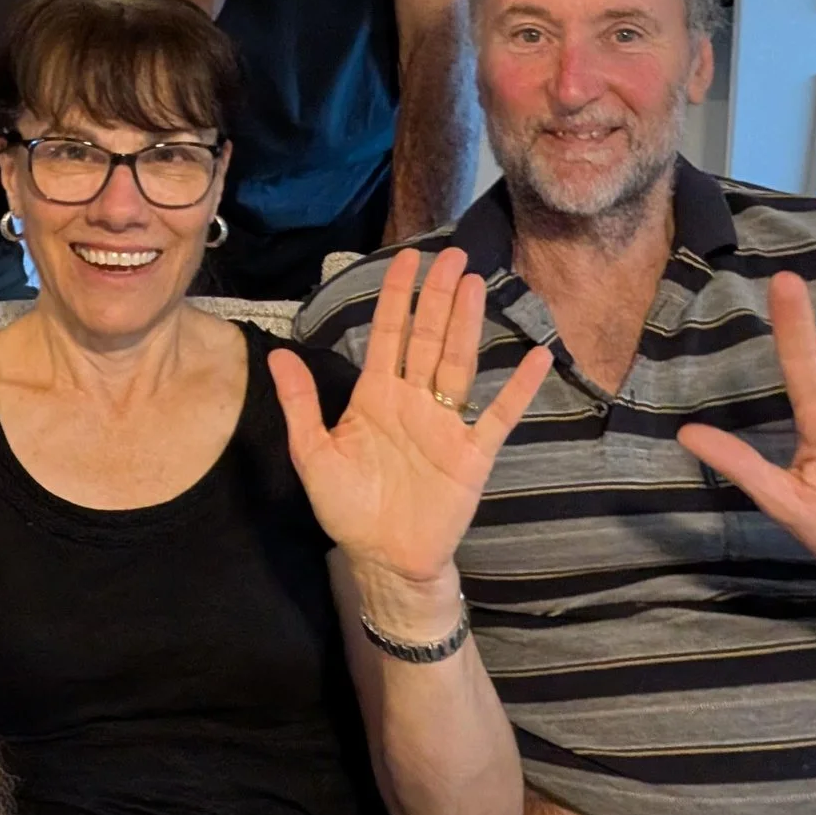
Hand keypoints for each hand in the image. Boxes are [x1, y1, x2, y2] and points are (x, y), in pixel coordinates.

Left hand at [272, 247, 552, 590]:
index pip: (388, 334)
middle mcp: (414, 401)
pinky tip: (536, 357)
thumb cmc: (347, 507)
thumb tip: (279, 353)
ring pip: (458, 363)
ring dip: (467, 325)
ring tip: (475, 284)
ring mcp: (447, 425)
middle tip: (451, 255)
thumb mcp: (314, 453)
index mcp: (376, 396)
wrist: (383, 559)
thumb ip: (301, 403)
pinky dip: (517, 387)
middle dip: (437, 297)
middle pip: (427, 338)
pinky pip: (499, 415)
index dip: (397, 297)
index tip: (407, 259)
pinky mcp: (473, 455)